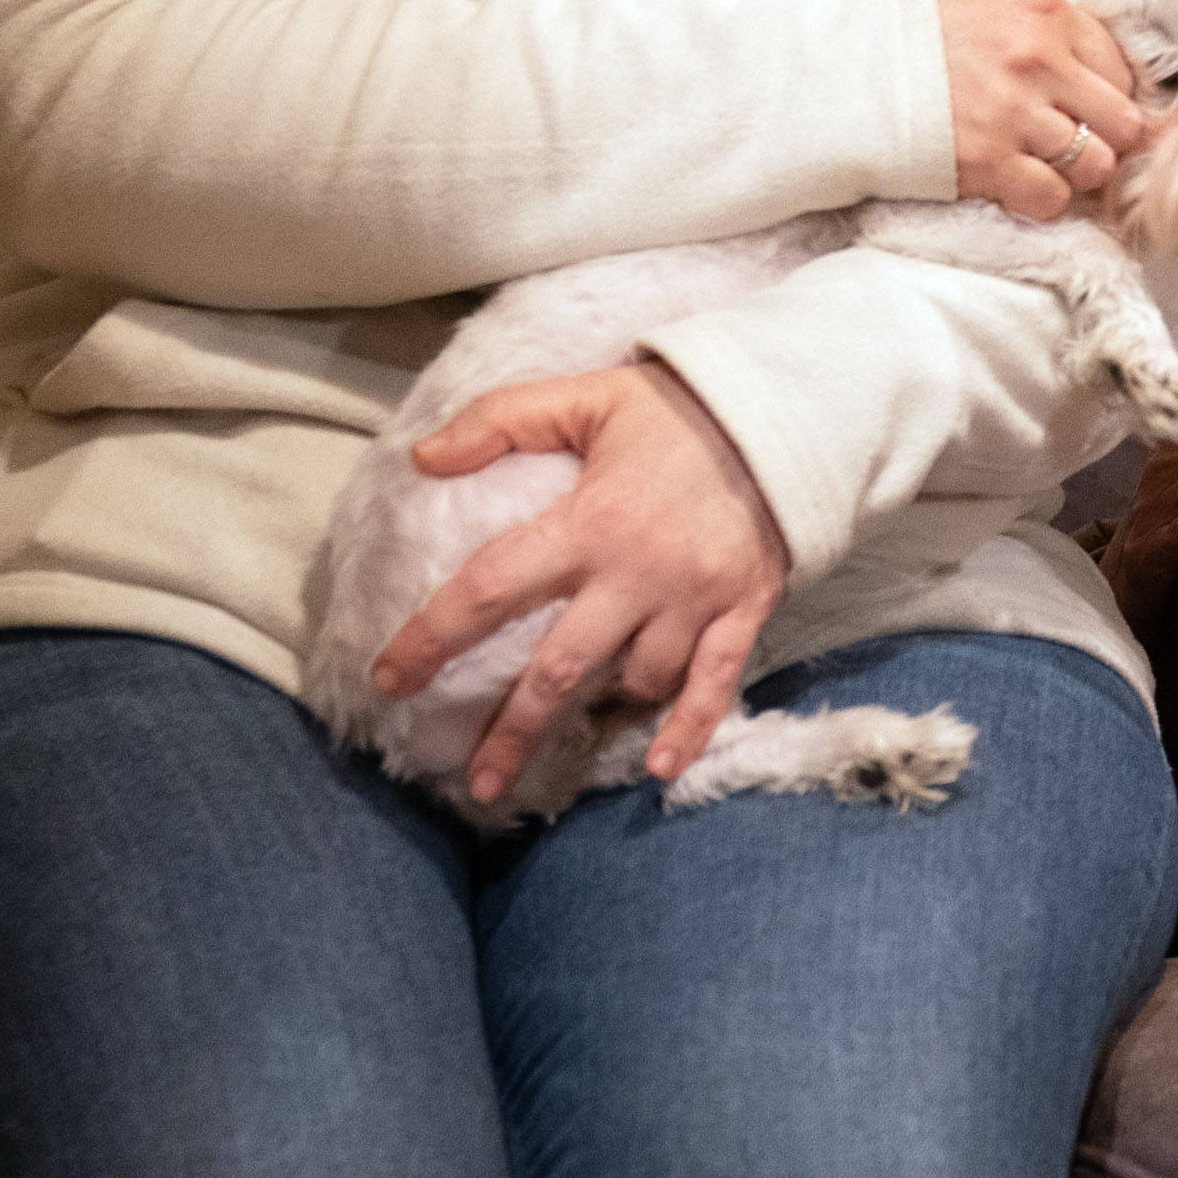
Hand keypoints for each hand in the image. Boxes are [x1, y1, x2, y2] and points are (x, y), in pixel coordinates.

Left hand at [373, 360, 789, 806]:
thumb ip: (499, 420)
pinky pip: (716, 682)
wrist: (788, 410)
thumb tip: (423, 458)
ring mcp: (694, 598)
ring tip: (571, 737)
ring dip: (600, 713)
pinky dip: (690, 729)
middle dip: (511, 731)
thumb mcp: (583, 397)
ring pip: (638, 681)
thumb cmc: (676, 407)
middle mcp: (636, 573)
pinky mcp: (743, 608)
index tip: (390, 680)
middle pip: (560, 670)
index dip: (434, 638)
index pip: (492, 589)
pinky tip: (659, 770)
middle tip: (472, 780)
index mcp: (588, 522)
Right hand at [932, 0, 1148, 221]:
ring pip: (1096, 165)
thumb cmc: (916, 22)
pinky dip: (1041, 199)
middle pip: (1122, 120)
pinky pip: (1051, 198)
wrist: (843, 66)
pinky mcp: (987, 161)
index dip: (1110, 88)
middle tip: (1079, 136)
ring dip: (1077, 171)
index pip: (1123, 64)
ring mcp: (1014, 113)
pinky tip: (1019, 181)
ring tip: (1048, 160)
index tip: (1090, 98)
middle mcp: (1037, 59)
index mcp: (1045, 8)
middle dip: (1105, 134)